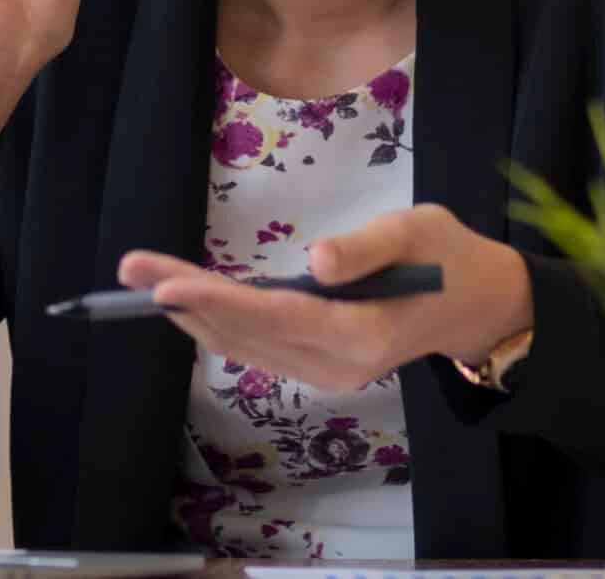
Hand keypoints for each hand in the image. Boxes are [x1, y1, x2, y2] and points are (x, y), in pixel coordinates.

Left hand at [117, 203, 534, 390]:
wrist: (474, 304)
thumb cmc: (445, 257)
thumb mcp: (416, 232)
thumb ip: (366, 249)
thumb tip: (315, 263)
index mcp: (363, 334)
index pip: (276, 316)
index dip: (217, 302)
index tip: (165, 287)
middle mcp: (337, 364)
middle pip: (247, 330)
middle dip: (186, 299)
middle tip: (130, 267)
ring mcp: (325, 372)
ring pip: (244, 343)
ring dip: (191, 311)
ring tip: (140, 277)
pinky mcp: (316, 366)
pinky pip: (256, 346)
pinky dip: (216, 322)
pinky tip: (183, 300)